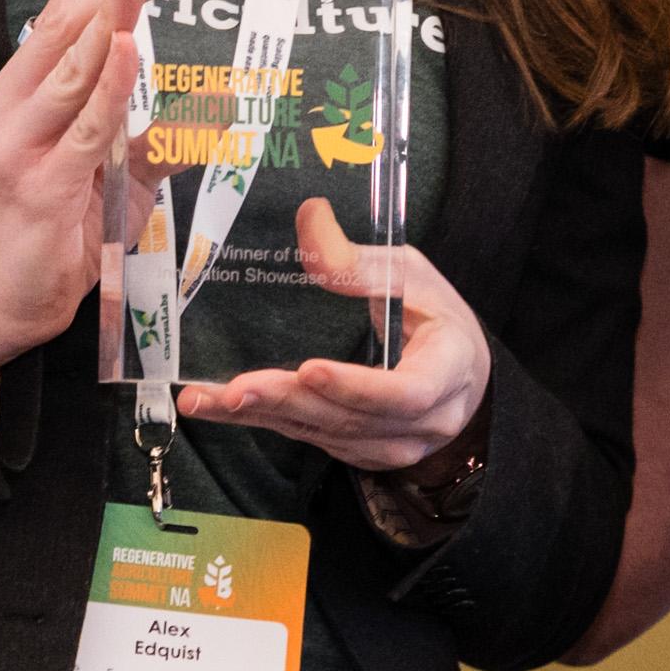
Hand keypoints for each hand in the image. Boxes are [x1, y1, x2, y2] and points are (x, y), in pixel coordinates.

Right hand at [0, 0, 186, 373]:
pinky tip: (125, 51)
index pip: (60, 22)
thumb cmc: (59, 232)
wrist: (11, 300)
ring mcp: (16, 147)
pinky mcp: (39, 186)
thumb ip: (159, 136)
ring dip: (111, 20)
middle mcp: (5, 112)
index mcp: (13, 96)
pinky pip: (84, 129)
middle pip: (63, 31)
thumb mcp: (113, 173)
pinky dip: (109, 88)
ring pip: (71, 71)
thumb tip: (218, 104)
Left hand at [175, 199, 490, 471]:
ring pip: (324, 435)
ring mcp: (393, 445)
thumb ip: (357, 261)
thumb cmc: (434, 315)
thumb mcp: (409, 275)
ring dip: (263, 417)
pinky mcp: (362, 453)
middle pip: (351, 420)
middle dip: (288, 402)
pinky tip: (222, 408)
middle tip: (234, 389)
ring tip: (208, 400)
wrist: (461, 375)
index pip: (406, 393)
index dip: (357, 387)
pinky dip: (265, 422)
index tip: (310, 370)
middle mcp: (424, 421)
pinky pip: (312, 439)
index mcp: (448, 370)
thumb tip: (309, 217)